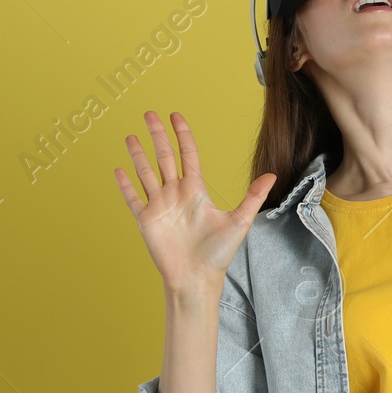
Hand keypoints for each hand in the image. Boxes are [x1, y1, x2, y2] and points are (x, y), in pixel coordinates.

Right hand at [114, 110, 275, 297]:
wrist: (198, 279)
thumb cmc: (218, 254)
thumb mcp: (240, 221)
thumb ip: (253, 197)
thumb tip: (273, 176)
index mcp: (196, 190)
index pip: (188, 155)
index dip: (182, 135)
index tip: (176, 116)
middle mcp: (176, 194)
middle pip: (164, 157)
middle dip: (157, 135)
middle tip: (150, 113)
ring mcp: (160, 206)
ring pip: (146, 173)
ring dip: (138, 154)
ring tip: (131, 136)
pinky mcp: (146, 220)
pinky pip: (133, 198)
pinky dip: (125, 184)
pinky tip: (118, 168)